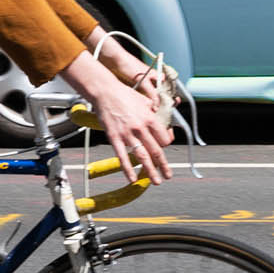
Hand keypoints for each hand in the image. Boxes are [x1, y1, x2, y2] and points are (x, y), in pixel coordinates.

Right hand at [60, 49, 174, 185]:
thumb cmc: (125, 95)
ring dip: (150, 171)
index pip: (164, 139)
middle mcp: (141, 128)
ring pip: (142, 156)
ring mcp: (127, 134)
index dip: (166, 144)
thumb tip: (164, 124)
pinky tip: (132, 179)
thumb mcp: (145, 101)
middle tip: (168, 175)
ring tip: (156, 181)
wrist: (105, 92)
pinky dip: (128, 169)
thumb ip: (155, 113)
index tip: (164, 148)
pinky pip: (122, 157)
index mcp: (150, 118)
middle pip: (156, 151)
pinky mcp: (114, 137)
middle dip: (164, 165)